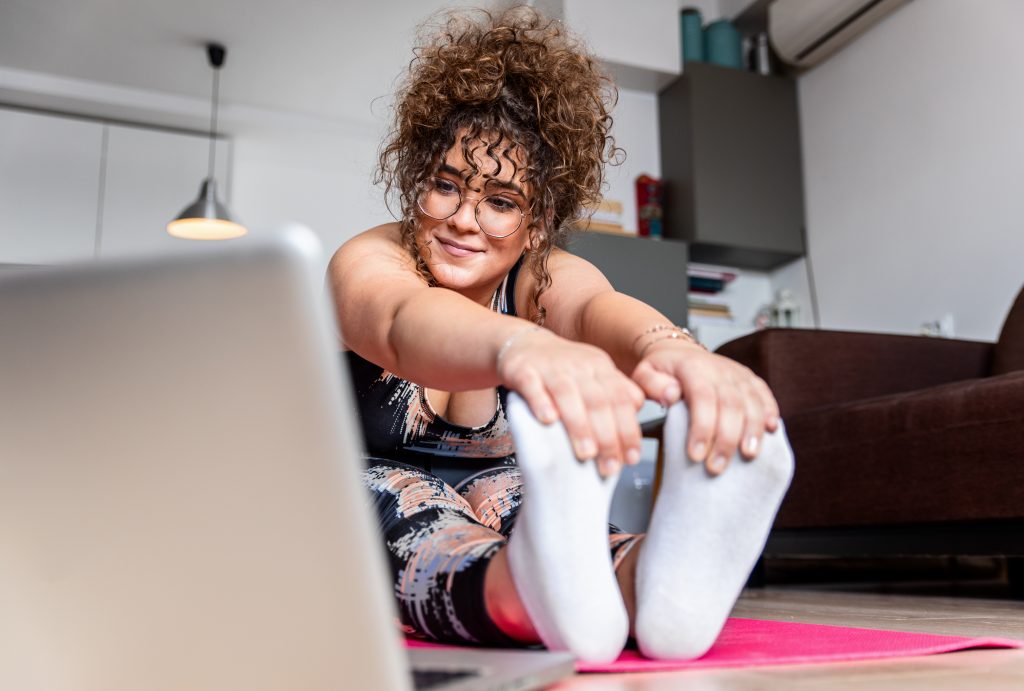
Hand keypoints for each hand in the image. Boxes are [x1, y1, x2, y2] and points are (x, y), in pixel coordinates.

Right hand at [498, 329, 644, 476]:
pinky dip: (541, 402)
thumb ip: (617, 393)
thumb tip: (638, 412)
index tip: (631, 457)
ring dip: (579, 426)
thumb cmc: (562, 369)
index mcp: (601, 368)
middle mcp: (579, 366)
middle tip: (609, 466)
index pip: (622, 399)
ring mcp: (550, 367)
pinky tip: (547, 421)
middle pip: (598, 400)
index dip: (629, 429)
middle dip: (607, 437)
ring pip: (568, 395)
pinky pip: (533, 386)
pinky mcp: (523, 370)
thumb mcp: (595, 374)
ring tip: (586, 454)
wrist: (524, 344)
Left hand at [630, 339, 779, 475]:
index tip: (696, 455)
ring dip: (753, 430)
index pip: (702, 398)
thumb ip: (651, 384)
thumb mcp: (644, 373)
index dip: (702, 428)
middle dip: (726, 439)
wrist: (680, 352)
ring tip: (749, 455)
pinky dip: (771, 412)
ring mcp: (738, 374)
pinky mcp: (750, 379)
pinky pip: (765, 394)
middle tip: (717, 467)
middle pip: (730, 404)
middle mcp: (720, 369)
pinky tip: (772, 430)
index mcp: (693, 367)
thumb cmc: (661, 370)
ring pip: (752, 402)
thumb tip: (671, 395)